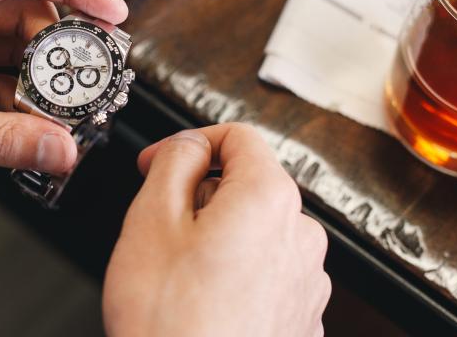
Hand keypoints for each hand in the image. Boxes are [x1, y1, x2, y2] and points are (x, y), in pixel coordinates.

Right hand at [103, 124, 330, 336]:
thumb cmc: (170, 323)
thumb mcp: (150, 220)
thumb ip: (174, 162)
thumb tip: (189, 146)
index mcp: (268, 199)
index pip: (238, 137)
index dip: (190, 142)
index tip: (160, 161)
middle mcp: (301, 236)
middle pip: (248, 187)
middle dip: (203, 197)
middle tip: (160, 229)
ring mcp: (306, 281)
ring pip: (256, 233)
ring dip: (219, 240)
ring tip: (179, 277)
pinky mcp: (300, 318)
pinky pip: (266, 275)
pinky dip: (236, 277)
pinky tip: (202, 303)